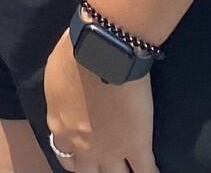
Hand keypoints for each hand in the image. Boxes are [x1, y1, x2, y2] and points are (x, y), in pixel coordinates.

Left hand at [42, 29, 156, 172]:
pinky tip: (155, 172)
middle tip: (107, 160)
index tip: (83, 152)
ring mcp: (111, 150)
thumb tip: (67, 99)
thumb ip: (61, 98)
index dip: (76, 155)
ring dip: (122, 171)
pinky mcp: (137, 145)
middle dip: (98, 168)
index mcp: (61, 127)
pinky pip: (146, 172)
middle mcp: (83, 147)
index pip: (65, 155)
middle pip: (90, 172)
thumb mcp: (56, 76)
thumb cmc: (75, 52)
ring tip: (130, 168)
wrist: (103, 50)